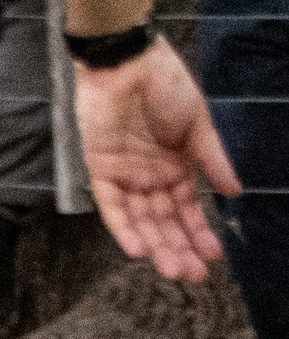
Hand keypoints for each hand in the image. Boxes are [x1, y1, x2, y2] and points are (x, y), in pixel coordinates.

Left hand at [72, 36, 240, 280]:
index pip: (187, 209)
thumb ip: (213, 159)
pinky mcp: (101, 169)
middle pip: (163, 221)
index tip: (214, 256)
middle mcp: (150, 176)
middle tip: (193, 276)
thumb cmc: (166, 86)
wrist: (128, 62)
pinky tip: (138, 250)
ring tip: (173, 271)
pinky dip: (123, 227)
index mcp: (175, 166)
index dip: (199, 232)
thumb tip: (237, 191)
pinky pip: (111, 206)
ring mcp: (126, 174)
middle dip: (179, 248)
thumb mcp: (198, 125)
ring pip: (140, 220)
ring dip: (155, 246)